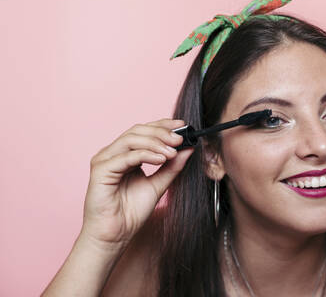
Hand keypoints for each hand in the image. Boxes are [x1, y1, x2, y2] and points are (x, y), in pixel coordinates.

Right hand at [80, 118, 193, 250]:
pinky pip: (126, 156)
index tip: (182, 126)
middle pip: (137, 131)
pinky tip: (161, 159)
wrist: (116, 236)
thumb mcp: (159, 185)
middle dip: (161, 133)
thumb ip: (172, 167)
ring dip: (155, 142)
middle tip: (180, 139)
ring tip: (172, 151)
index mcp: (124, 154)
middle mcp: (113, 154)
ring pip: (131, 139)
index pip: (143, 131)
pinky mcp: (100, 170)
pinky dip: (146, 155)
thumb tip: (188, 148)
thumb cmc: (131, 213)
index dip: (163, 125)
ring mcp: (104, 160)